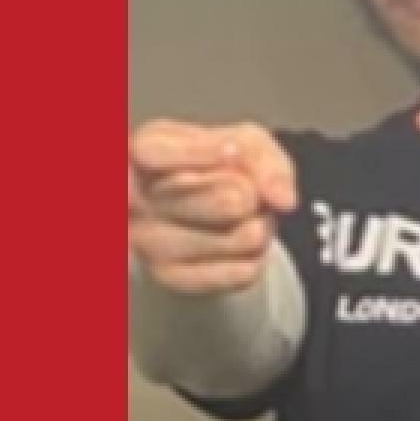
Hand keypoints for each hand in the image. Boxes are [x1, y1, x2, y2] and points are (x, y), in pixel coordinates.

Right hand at [128, 120, 295, 294]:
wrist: (199, 213)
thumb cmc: (214, 167)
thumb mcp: (241, 142)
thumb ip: (262, 158)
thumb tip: (283, 199)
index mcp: (142, 152)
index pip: (159, 153)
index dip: (199, 153)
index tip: (233, 152)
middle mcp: (136, 199)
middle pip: (227, 199)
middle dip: (255, 195)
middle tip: (248, 192)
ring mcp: (150, 243)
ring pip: (244, 238)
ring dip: (262, 227)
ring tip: (245, 217)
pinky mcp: (172, 278)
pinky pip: (244, 271)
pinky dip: (256, 257)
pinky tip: (237, 244)